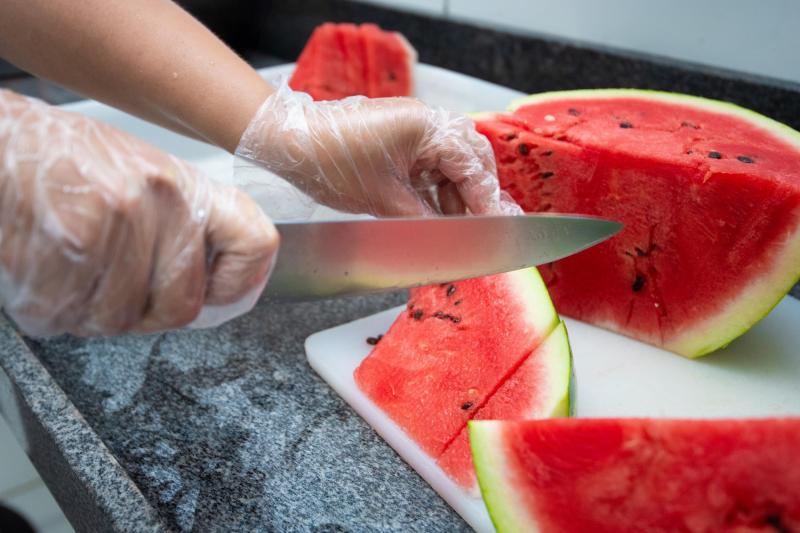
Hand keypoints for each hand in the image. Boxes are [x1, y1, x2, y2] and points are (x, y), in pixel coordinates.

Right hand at [0, 90, 277, 335]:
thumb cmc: (65, 162)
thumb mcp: (140, 177)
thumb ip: (181, 227)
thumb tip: (219, 288)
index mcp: (186, 187)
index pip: (254, 243)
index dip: (239, 283)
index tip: (218, 292)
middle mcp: (160, 201)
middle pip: (181, 308)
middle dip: (144, 314)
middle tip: (114, 289)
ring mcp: (116, 223)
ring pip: (117, 322)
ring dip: (86, 311)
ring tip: (68, 268)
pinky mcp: (67, 244)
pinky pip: (64, 317)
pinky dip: (46, 308)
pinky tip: (40, 268)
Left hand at [235, 82, 520, 216]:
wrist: (292, 142)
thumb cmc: (332, 162)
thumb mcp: (384, 201)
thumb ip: (426, 220)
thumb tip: (454, 242)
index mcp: (428, 127)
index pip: (473, 168)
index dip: (487, 203)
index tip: (499, 230)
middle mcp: (428, 121)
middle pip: (472, 159)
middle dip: (478, 195)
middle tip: (484, 229)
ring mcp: (415, 127)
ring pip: (453, 163)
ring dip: (458, 195)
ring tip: (458, 228)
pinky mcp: (402, 138)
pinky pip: (432, 164)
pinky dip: (438, 189)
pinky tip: (438, 214)